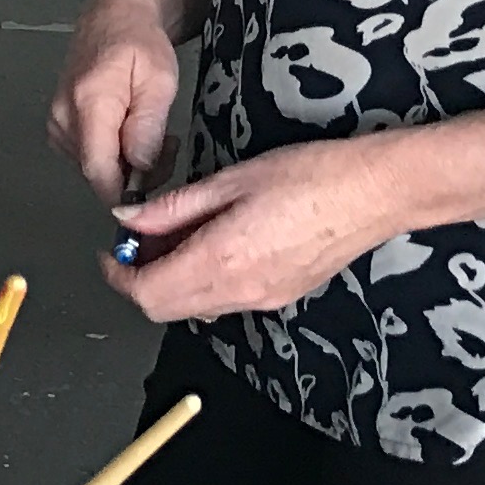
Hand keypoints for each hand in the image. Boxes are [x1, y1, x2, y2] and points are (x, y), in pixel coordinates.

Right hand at [47, 0, 181, 205]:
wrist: (113, 15)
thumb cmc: (141, 42)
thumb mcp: (159, 81)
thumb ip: (147, 127)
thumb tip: (138, 170)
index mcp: (88, 104)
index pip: (99, 171)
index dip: (126, 196)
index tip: (156, 197)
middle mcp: (62, 117)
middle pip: (97, 173)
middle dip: (136, 175)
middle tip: (167, 147)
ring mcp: (56, 122)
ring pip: (94, 168)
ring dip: (127, 165)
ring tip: (152, 134)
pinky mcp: (58, 124)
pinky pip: (88, 156)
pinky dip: (113, 154)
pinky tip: (130, 133)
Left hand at [108, 141, 407, 322]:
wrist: (374, 192)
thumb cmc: (307, 175)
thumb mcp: (228, 180)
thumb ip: (172, 207)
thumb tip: (128, 219)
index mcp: (221, 260)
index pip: (148, 293)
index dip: (119, 276)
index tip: (110, 252)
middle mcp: (241, 292)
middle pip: (167, 309)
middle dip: (141, 280)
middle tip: (138, 241)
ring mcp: (264, 300)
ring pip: (196, 308)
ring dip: (172, 281)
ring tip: (175, 235)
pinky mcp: (281, 297)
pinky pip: (226, 301)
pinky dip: (203, 281)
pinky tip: (211, 244)